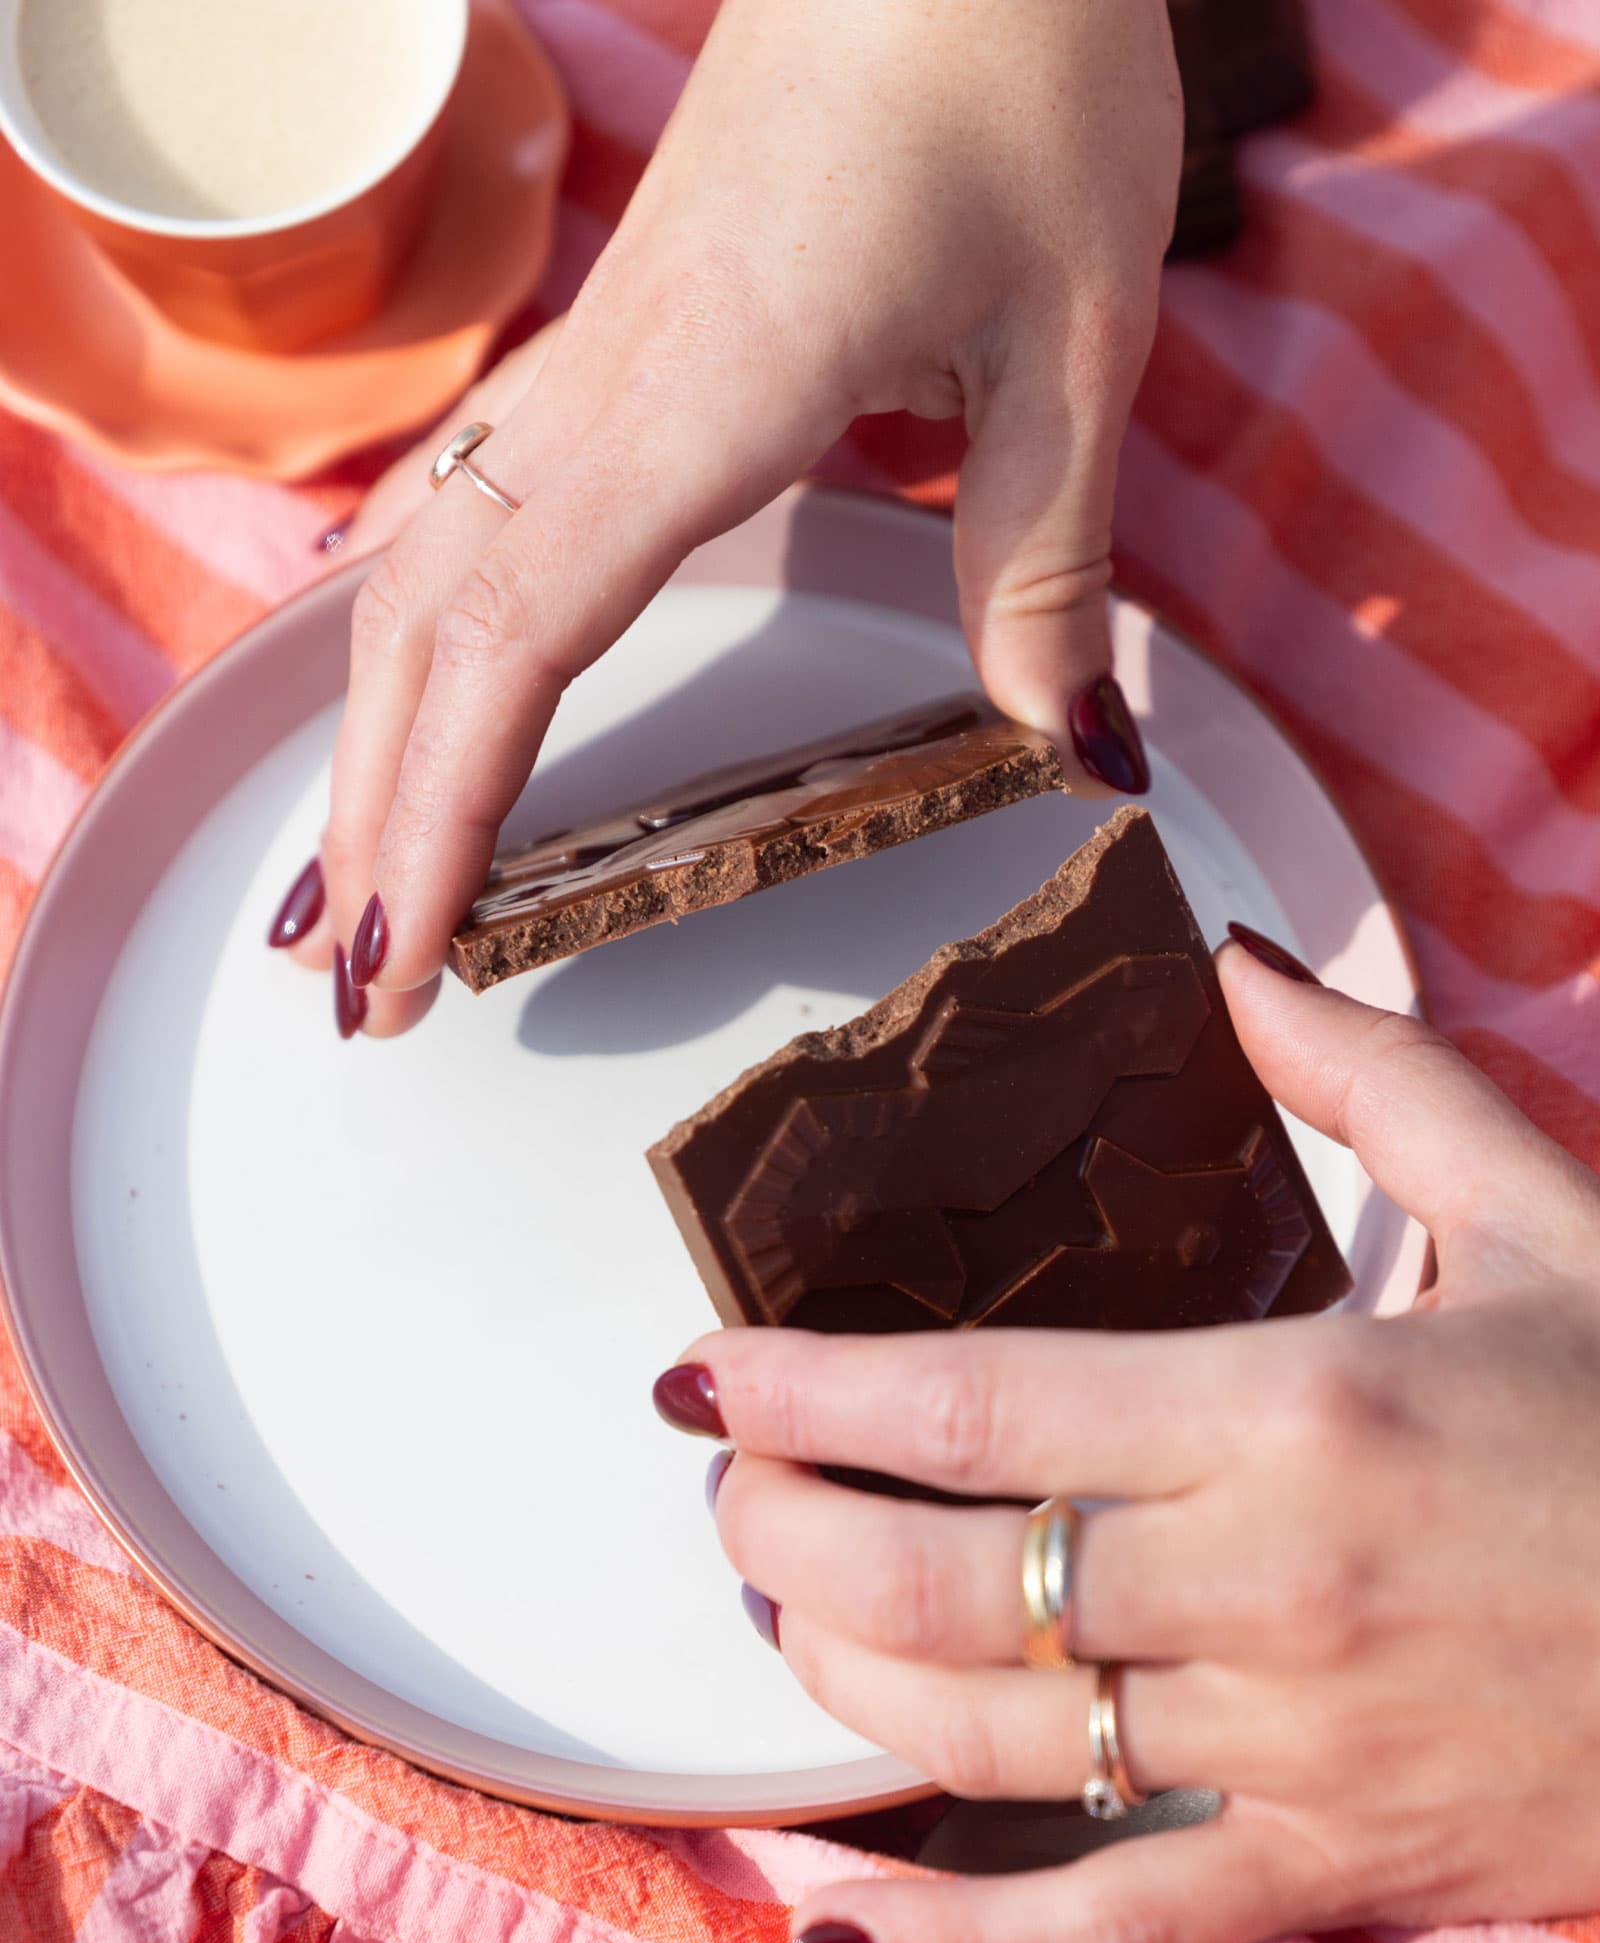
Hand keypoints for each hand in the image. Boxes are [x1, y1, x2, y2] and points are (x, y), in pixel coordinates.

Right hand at [278, 0, 1181, 1032]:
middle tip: (354, 988)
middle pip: (423, 626)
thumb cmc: (1012, 74)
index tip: (406, 955)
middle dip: (372, 816)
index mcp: (701, 395)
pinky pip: (464, 508)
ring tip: (345, 885)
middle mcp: (606, 386)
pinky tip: (389, 688)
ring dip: (363, 734)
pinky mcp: (615, 346)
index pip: (517, 640)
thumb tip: (1073, 749)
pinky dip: (406, 629)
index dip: (444, 813)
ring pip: (414, 568)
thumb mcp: (1078, 336)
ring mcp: (592, 361)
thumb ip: (1050, 561)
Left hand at [663, 940, 1599, 1942]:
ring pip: (989, 1743)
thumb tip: (1232, 956)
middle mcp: (1268, 1589)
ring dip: (837, 1681)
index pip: (974, 1407)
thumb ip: (1372, 1073)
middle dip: (787, 1531)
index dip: (808, 1393)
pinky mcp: (1345, 1872)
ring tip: (775, 1607)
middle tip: (732, 1480)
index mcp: (1303, 1409)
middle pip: (937, 1583)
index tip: (707, 1374)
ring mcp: (1297, 1753)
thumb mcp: (1554, 1205)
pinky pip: (1115, 1936)